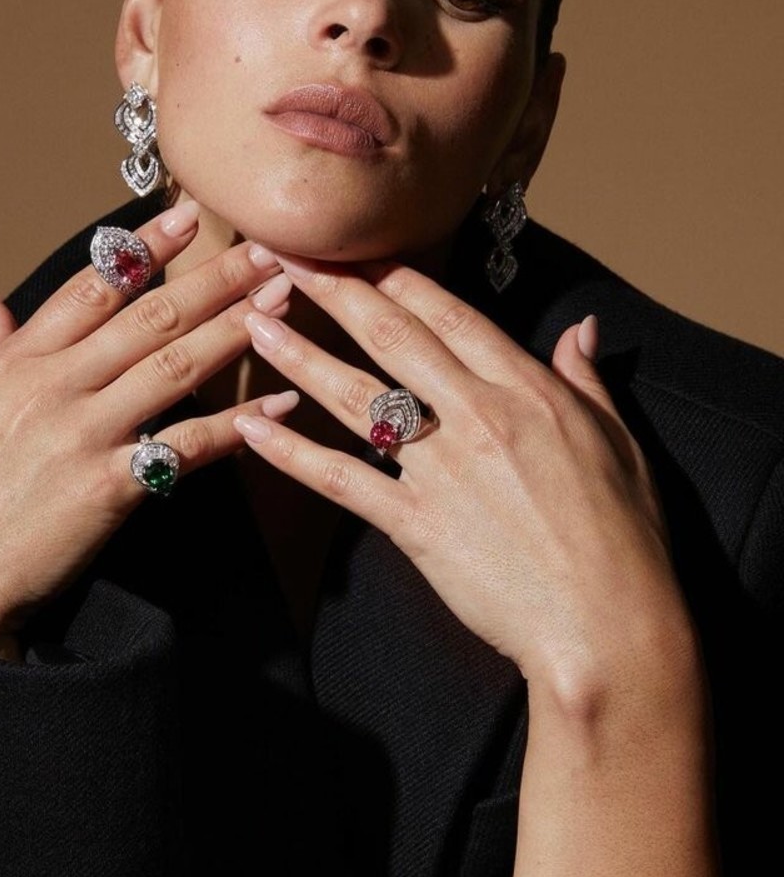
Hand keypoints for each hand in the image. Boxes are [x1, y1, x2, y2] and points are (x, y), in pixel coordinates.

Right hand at [0, 201, 295, 658]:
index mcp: (16, 361)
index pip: (92, 286)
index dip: (146, 246)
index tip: (190, 213)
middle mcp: (52, 385)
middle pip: (148, 316)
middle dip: (214, 278)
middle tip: (267, 249)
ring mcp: (81, 434)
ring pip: (173, 366)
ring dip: (234, 330)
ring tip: (281, 302)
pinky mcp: (108, 488)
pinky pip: (184, 446)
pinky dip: (236, 424)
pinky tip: (278, 403)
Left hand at [234, 255, 691, 693]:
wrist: (608, 627)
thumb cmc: (625, 537)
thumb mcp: (619, 441)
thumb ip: (587, 378)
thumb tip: (580, 329)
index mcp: (525, 389)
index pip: (447, 313)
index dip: (394, 276)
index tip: (354, 249)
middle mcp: (476, 416)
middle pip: (390, 337)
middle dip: (334, 290)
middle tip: (285, 256)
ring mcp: (440, 469)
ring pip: (355, 397)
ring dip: (299, 356)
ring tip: (253, 324)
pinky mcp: (415, 524)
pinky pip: (342, 480)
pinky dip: (294, 454)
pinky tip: (253, 430)